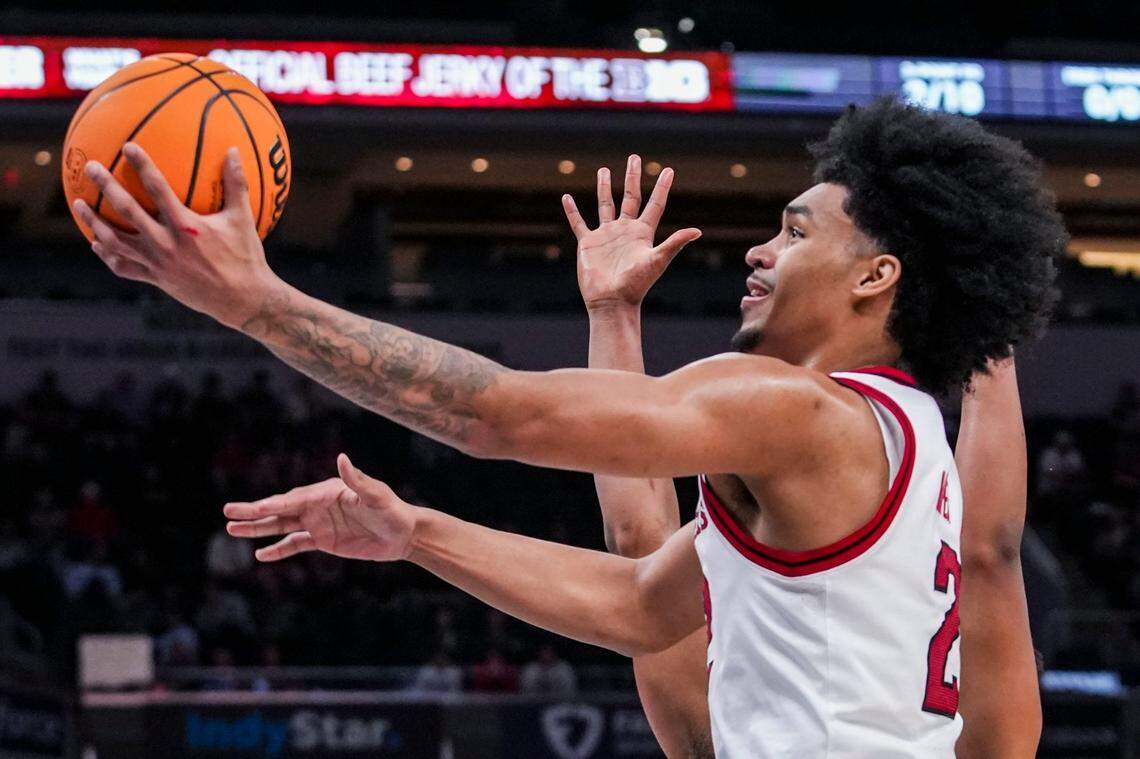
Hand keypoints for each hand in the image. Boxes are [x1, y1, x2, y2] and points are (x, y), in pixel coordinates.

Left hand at [73, 143, 283, 328]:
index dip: (142, 165)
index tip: (128, 146)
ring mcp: (158, 263)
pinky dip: (108, 255)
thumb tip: (234, 151)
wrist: (242, 300)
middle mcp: (166, 244)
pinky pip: (124, 267)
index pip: (158, 189)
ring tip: (79, 204)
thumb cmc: (246, 257)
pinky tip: (97, 243)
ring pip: (116, 240)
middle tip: (90, 167)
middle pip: (126, 211)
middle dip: (106, 186)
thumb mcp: (243, 219)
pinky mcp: (156, 279)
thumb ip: (236, 185)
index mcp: (186, 226)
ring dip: (94, 221)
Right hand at [223, 454, 417, 562]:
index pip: (294, 498)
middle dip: (254, 512)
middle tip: (227, 513)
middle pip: (280, 509)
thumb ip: (357, 479)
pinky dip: (278, 549)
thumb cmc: (392, 510)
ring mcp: (318, 523)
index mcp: (326, 491)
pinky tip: (260, 554)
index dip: (273, 504)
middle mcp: (317, 505)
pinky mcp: (324, 540)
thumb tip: (342, 458)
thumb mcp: (376, 495)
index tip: (253, 509)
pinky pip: (295, 544)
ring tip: (231, 530)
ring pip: (282, 526)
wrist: (403, 533)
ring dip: (259, 529)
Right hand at [562, 154, 700, 311]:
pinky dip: (572, 211)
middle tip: (634, 158)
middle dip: (632, 177)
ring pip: (605, 205)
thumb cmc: (636, 284)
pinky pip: (579, 223)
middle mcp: (625, 230)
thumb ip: (674, 243)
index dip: (662, 187)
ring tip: (603, 169)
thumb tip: (697, 231)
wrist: (612, 301)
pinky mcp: (588, 244)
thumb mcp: (657, 260)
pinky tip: (566, 198)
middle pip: (629, 197)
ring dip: (604, 187)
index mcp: (642, 233)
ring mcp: (606, 236)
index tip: (668, 170)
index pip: (654, 204)